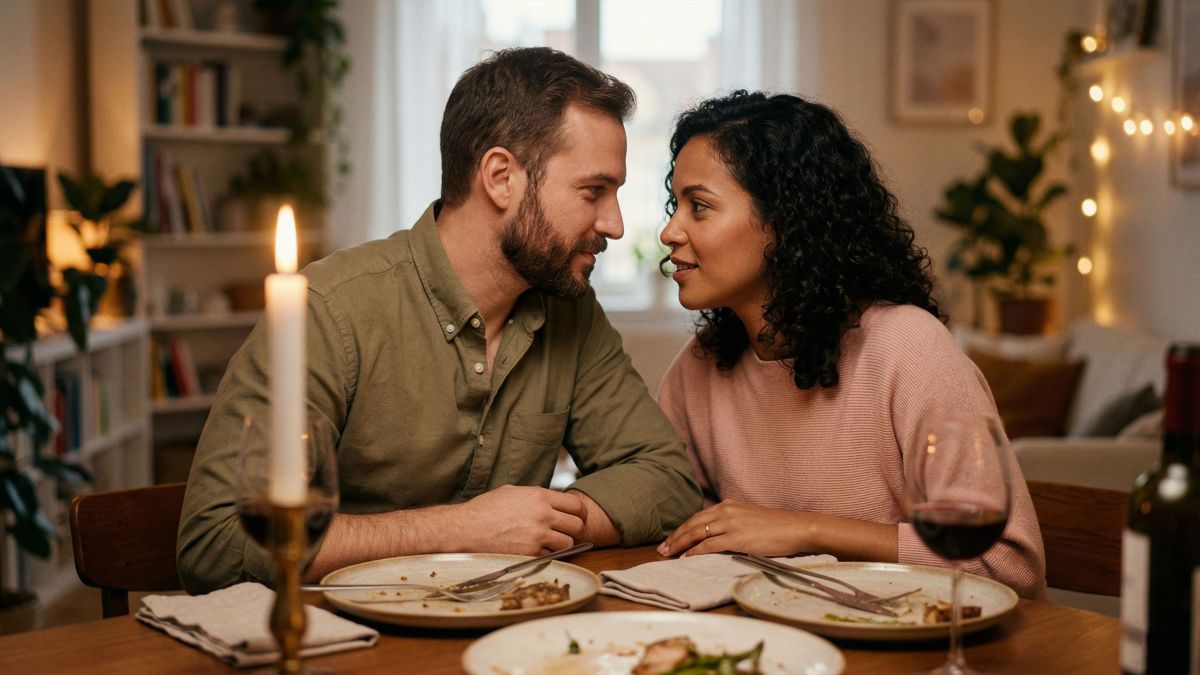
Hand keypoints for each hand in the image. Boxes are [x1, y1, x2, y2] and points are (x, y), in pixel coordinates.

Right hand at [446, 485, 587, 554]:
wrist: (466, 528)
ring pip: (568, 543)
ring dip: (560, 544)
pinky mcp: (530, 553)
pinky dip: (545, 554)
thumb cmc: (486, 509)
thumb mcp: (514, 492)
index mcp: (540, 496)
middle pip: (577, 525)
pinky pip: (551, 556)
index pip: (576, 505)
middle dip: (572, 529)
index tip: (575, 517)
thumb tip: (553, 502)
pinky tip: (533, 549)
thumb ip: (537, 497)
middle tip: (562, 531)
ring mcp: (538, 536)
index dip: (579, 512)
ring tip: (547, 541)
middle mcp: (543, 515)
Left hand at [657, 498, 806, 557]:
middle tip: (662, 548)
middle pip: (692, 524)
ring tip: (668, 554)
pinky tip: (687, 557)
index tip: (671, 539)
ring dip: (680, 544)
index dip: (682, 529)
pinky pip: (709, 545)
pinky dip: (696, 551)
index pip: (698, 517)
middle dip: (675, 537)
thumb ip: (733, 522)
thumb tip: (718, 534)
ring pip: (697, 533)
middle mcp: (726, 511)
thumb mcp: (749, 518)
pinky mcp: (737, 538)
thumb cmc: (777, 527)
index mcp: (728, 505)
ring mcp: (731, 523)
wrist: (797, 527)